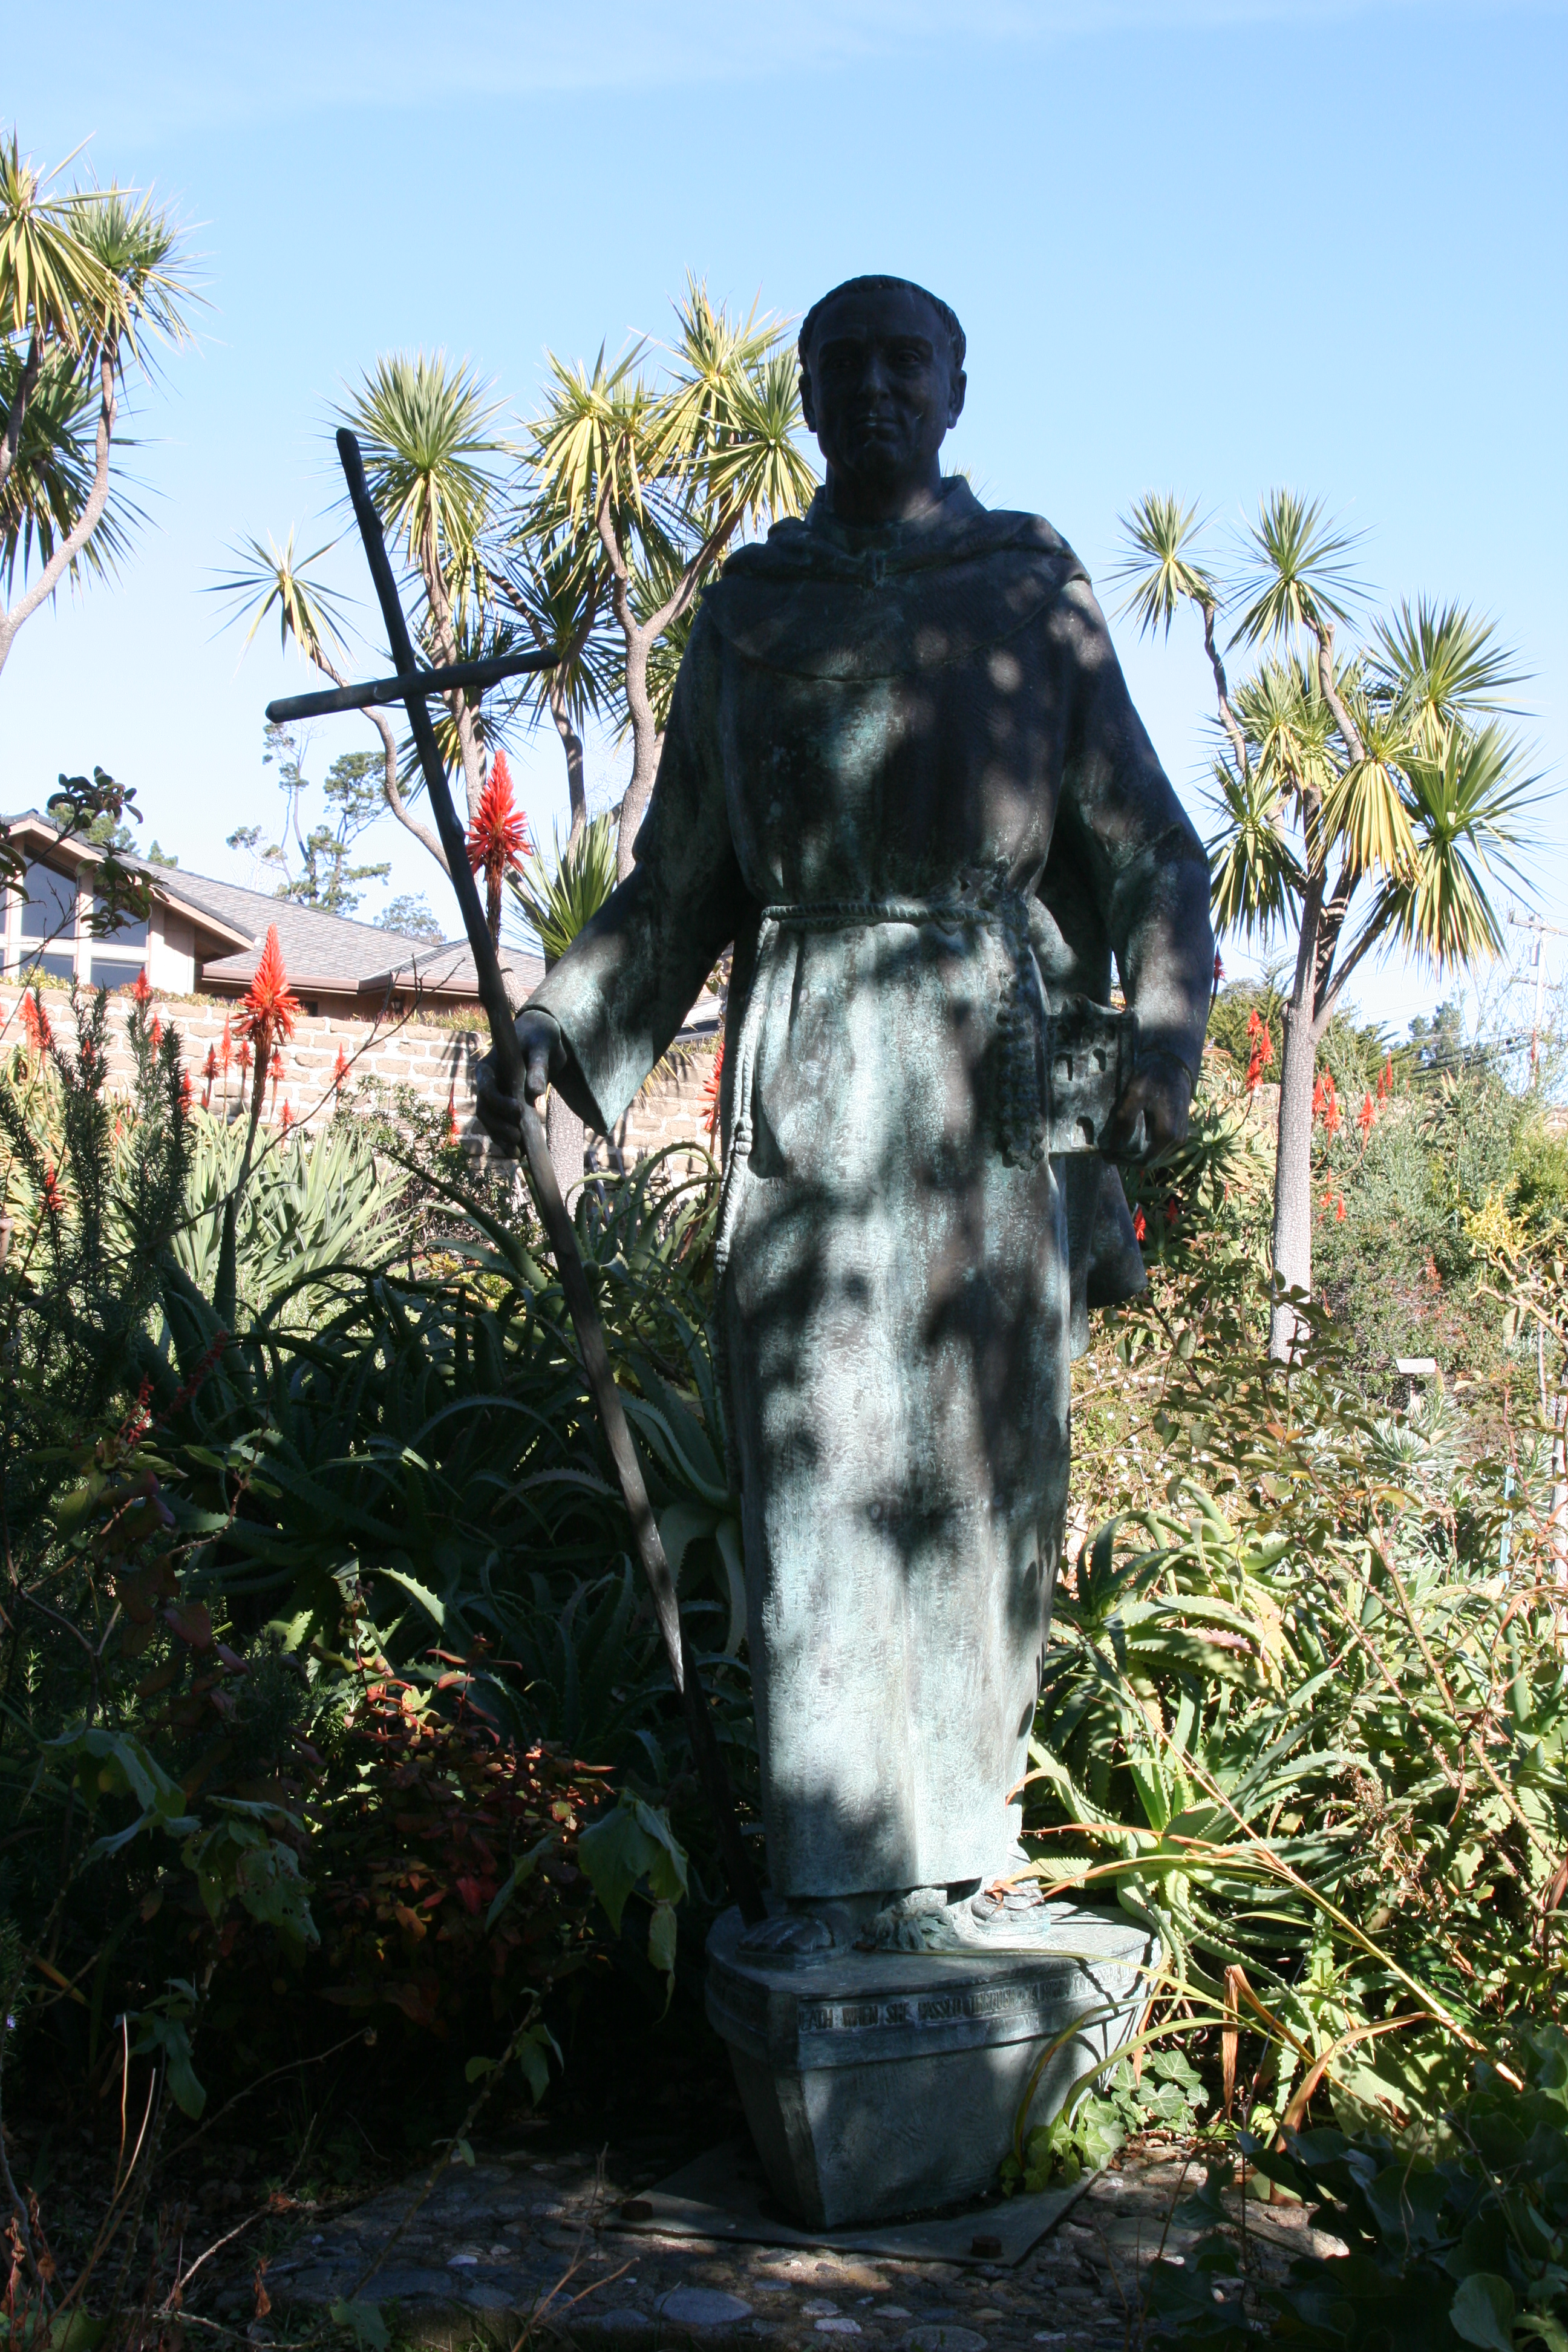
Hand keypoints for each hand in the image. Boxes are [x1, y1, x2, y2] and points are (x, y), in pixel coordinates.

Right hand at [474, 1010, 564, 1153]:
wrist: (541, 1043)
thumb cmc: (540, 1040)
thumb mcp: (543, 1047)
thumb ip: (538, 1067)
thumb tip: (535, 1092)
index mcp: (488, 1067)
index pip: (486, 1089)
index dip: (499, 1103)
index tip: (519, 1110)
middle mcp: (486, 1085)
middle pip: (484, 1111)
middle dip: (499, 1127)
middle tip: (518, 1138)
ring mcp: (493, 1098)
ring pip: (490, 1123)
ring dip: (502, 1139)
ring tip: (519, 1152)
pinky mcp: (503, 1109)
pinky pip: (500, 1128)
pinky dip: (507, 1141)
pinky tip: (520, 1152)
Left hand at [1102, 1052, 1192, 1165]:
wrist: (1174, 1066)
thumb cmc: (1154, 1078)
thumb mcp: (1135, 1095)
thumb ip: (1125, 1120)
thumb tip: (1115, 1144)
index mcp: (1167, 1134)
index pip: (1143, 1162)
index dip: (1123, 1161)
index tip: (1107, 1155)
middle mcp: (1177, 1140)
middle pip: (1149, 1161)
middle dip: (1129, 1159)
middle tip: (1110, 1151)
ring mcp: (1180, 1136)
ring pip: (1156, 1155)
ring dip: (1138, 1154)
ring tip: (1119, 1145)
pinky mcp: (1180, 1130)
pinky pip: (1161, 1147)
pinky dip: (1146, 1147)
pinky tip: (1133, 1137)